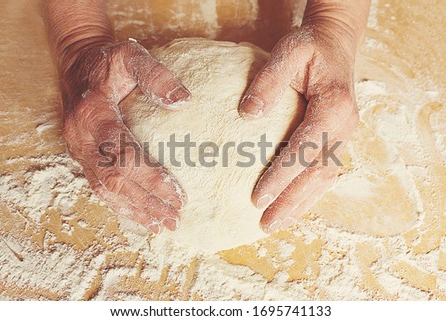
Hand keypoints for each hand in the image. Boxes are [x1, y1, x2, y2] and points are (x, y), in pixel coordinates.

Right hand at [60, 41, 190, 233]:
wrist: (78, 65)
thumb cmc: (108, 63)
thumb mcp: (131, 56)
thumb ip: (156, 76)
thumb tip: (184, 102)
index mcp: (93, 113)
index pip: (123, 154)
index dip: (151, 177)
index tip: (179, 195)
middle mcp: (81, 137)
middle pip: (114, 180)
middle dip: (145, 203)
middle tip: (174, 219)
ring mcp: (78, 150)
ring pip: (104, 189)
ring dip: (134, 211)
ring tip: (161, 226)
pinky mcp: (82, 157)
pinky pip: (99, 187)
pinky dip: (120, 206)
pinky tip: (140, 217)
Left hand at [239, 23, 359, 233]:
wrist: (335, 43)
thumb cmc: (310, 47)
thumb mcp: (289, 51)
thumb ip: (269, 80)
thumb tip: (247, 114)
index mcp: (334, 107)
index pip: (305, 149)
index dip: (281, 176)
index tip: (257, 197)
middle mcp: (344, 127)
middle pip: (318, 174)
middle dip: (291, 202)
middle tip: (266, 224)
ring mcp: (343, 135)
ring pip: (325, 179)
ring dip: (300, 204)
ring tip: (275, 223)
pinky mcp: (336, 139)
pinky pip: (324, 172)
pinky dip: (308, 193)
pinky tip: (291, 206)